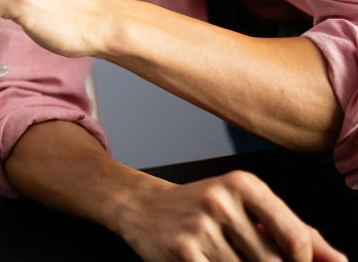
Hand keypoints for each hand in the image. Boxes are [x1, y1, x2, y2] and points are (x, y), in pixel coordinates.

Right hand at [118, 171, 345, 260]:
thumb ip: (295, 232)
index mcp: (242, 184)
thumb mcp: (248, 207)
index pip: (295, 238)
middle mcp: (220, 200)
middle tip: (250, 258)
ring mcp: (198, 227)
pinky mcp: (181, 252)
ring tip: (229, 257)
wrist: (143, 207)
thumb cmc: (204, 209)